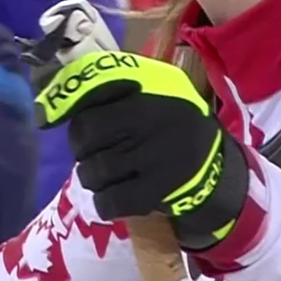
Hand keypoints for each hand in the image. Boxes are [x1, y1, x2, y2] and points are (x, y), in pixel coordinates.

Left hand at [32, 3, 247, 249]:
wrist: (216, 166)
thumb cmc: (176, 122)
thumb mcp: (160, 86)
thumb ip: (117, 79)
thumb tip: (63, 87)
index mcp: (150, 89)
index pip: (92, 90)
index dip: (74, 106)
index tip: (76, 119)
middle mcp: (151, 120)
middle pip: (84, 133)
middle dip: (81, 145)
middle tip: (93, 149)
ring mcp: (154, 158)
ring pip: (92, 170)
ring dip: (91, 175)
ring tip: (105, 172)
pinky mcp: (156, 192)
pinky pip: (108, 201)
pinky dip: (104, 201)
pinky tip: (114, 194)